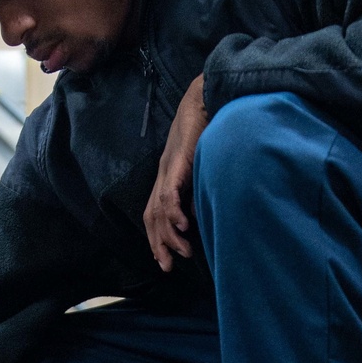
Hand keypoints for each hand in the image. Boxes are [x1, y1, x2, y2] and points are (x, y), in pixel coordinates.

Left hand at [143, 74, 207, 271]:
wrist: (206, 96)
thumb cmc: (209, 127)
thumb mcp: (204, 164)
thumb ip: (199, 188)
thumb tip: (199, 213)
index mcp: (168, 175)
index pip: (155, 212)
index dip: (157, 237)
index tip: (165, 258)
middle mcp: (163, 174)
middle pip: (152, 217)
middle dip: (159, 244)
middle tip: (168, 266)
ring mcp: (168, 168)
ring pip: (159, 210)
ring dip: (169, 234)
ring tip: (182, 252)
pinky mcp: (177, 161)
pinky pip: (170, 191)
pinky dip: (174, 211)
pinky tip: (182, 226)